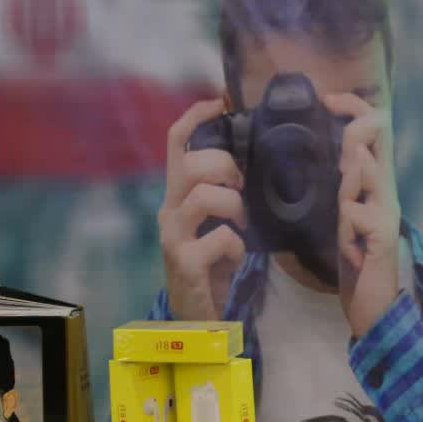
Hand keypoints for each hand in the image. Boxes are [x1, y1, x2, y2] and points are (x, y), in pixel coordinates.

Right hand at [158, 99, 247, 319]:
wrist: (197, 319)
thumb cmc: (212, 268)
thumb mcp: (218, 224)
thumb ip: (226, 196)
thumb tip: (253, 167)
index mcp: (178, 196)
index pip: (176, 143)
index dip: (195, 117)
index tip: (220, 102)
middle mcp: (169, 211)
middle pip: (190, 164)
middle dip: (225, 167)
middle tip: (241, 188)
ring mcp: (173, 237)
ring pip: (203, 196)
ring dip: (233, 205)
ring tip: (241, 224)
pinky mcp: (184, 263)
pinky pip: (219, 238)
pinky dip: (236, 245)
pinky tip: (235, 257)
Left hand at [325, 92, 401, 338]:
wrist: (375, 308)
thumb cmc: (358, 263)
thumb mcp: (345, 216)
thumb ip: (345, 188)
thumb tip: (338, 159)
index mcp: (376, 185)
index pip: (375, 130)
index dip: (354, 108)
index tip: (327, 100)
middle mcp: (386, 192)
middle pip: (378, 137)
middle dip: (353, 130)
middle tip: (336, 151)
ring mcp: (387, 214)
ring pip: (365, 171)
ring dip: (348, 180)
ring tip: (347, 209)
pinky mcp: (382, 238)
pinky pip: (359, 214)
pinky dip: (347, 222)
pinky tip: (349, 244)